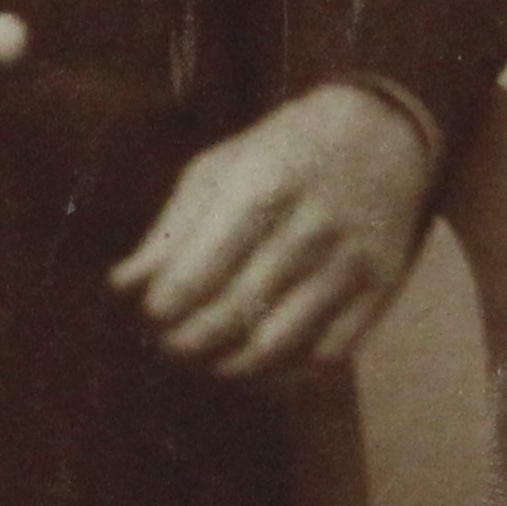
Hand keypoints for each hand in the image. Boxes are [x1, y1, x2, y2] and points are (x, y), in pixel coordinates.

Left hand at [108, 83, 430, 377]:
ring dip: (230, 363)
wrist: (383, 134)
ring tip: (205, 357)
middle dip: (189, 340)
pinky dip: (284, 371)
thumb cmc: (283, 151)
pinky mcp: (379, 291)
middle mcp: (310, 229)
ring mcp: (349, 264)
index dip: (167, 304)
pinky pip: (324, 354)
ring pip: (277, 344)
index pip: (202, 269)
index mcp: (263, 188)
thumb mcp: (222, 167)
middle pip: (234, 312)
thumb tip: (122, 286)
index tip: (151, 313)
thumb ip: (172, 228)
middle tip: (169, 344)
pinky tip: (255, 363)